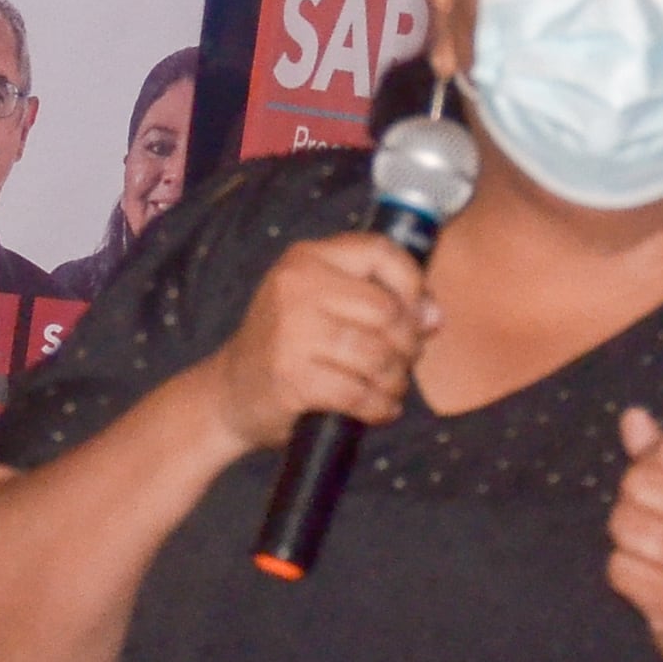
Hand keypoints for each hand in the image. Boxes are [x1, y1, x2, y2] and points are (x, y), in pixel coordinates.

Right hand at [196, 234, 434, 454]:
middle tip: (405, 361)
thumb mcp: (318, 303)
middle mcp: (297, 287)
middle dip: (408, 342)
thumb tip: (433, 315)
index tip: (419, 313)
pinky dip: (379, 406)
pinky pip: (359, 393)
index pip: (380, 252)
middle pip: (387, 310)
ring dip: (395, 379)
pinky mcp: (293, 378)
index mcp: (306, 259)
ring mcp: (292, 333)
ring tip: (391, 388)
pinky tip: (379, 409)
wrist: (229, 392)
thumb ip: (373, 299)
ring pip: (377, 354)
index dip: (413, 284)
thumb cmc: (286, 347)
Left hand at [608, 406, 662, 661]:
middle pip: (637, 482)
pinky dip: (624, 577)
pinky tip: (650, 586)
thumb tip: (632, 417)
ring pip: (623, 523)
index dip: (653, 471)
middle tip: (661, 537)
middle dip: (635, 507)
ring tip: (655, 561)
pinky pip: (617, 567)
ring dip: (627, 544)